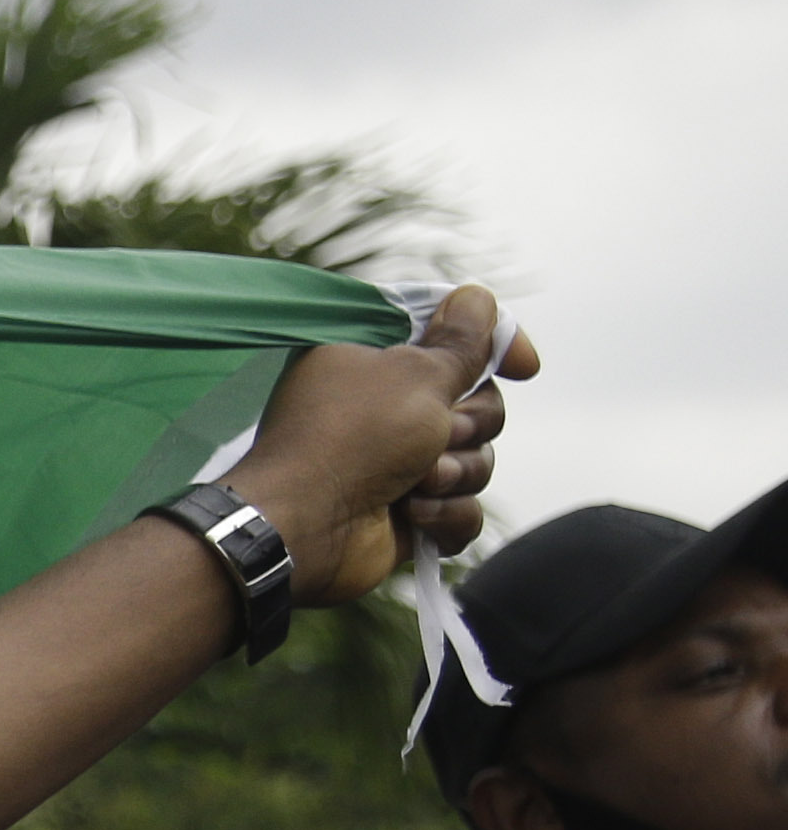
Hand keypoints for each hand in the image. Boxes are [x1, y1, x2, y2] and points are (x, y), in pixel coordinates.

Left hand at [246, 286, 532, 598]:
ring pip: (476, 458)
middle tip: (437, 435)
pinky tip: (415, 517)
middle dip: (469, 424)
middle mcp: (385, 409)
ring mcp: (397, 463)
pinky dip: (447, 516)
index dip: (494, 349)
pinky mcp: (408, 513)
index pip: (453, 338)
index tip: (524, 367)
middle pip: (477, 402)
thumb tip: (476, 298)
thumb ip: (459, 340)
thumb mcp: (415, 374)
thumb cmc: (351, 440)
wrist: (304, 531)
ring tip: (417, 483)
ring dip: (457, 472)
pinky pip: (464, 510)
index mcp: (375, 361)